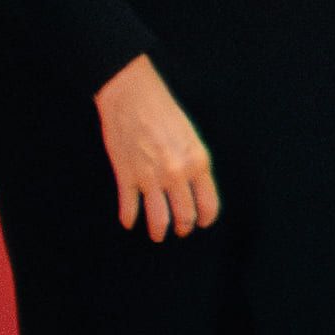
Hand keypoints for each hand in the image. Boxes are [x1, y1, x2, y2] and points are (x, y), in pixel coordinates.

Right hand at [92, 56, 215, 239]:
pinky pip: (129, 206)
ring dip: (158, 231)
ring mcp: (150, 177)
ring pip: (158, 218)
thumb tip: (194, 188)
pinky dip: (129, 218)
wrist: (132, 98)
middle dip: (183, 227)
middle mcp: (176, 174)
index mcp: (198, 163)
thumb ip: (194, 164)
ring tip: (158, 235)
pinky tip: (129, 222)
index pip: (209, 204)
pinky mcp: (126, 176)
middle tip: (180, 231)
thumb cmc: (164, 113)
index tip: (202, 223)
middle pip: (185, 215)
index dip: (205, 218)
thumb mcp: (191, 138)